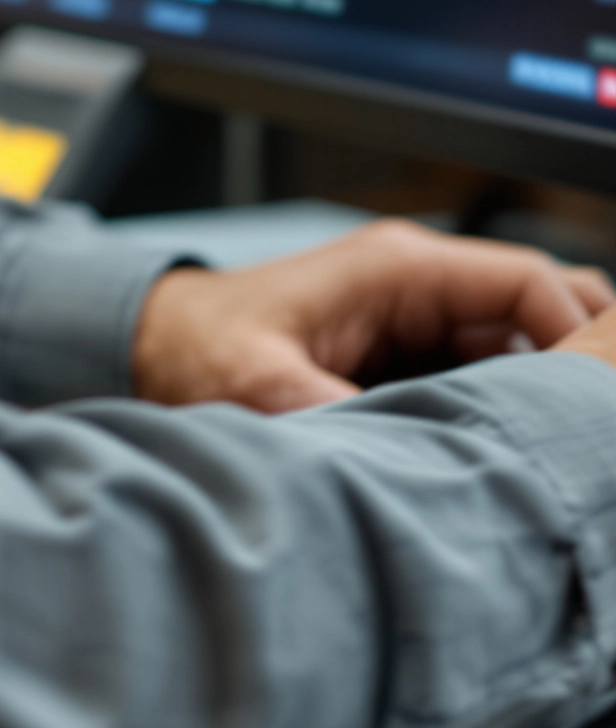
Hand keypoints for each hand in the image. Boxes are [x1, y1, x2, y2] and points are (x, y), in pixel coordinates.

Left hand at [131, 219, 614, 413]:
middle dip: (574, 356)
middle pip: (538, 302)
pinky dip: (508, 397)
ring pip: (517, 337)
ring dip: (540, 383)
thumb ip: (337, 413)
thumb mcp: (265, 387)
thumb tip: (410, 460)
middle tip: (586, 430)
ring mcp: (414, 310)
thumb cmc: (201, 349)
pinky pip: (484, 363)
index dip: (576, 338)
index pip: (527, 283)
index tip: (590, 404)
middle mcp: (415, 280)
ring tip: (559, 448)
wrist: (155, 343)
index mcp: (397, 267)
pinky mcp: (404, 344)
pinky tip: (515, 448)